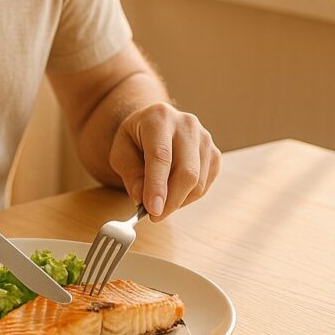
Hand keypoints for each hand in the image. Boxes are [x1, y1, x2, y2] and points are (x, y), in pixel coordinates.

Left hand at [108, 103, 219, 219]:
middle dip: (171, 200)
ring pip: (198, 182)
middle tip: (154, 216)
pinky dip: (189, 197)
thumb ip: (130, 174)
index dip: (157, 185)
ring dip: (178, 201)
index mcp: (159, 117)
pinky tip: (173, 193)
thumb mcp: (120, 152)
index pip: (161, 155)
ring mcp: (205, 138)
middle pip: (186, 171)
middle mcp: (186, 124)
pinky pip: (205, 185)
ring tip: (159, 201)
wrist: (154, 125)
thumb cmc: (135, 139)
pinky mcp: (214, 153)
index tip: (152, 210)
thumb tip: (142, 198)